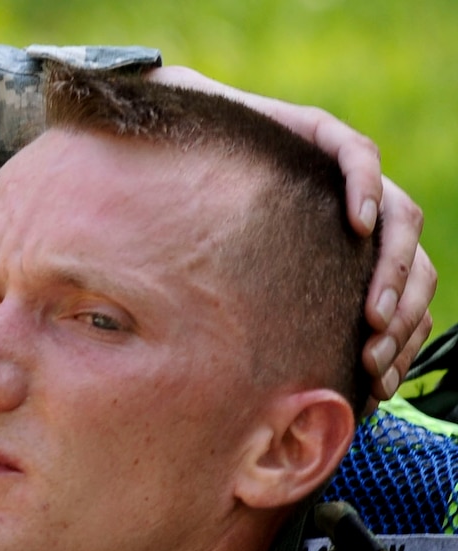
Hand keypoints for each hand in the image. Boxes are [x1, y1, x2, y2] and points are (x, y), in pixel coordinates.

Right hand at [147, 66, 434, 403]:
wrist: (158, 157)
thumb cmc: (188, 233)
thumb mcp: (232, 293)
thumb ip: (264, 327)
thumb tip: (277, 399)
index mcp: (347, 253)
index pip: (399, 297)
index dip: (399, 341)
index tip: (375, 383)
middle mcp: (354, 214)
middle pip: (411, 264)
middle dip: (399, 317)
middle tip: (372, 357)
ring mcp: (340, 175)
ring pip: (400, 218)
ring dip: (394, 271)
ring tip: (373, 314)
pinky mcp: (316, 132)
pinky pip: (358, 157)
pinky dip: (368, 188)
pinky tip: (359, 223)